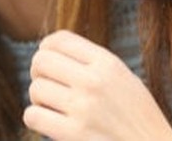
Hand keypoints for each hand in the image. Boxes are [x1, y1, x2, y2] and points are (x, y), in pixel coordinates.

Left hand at [23, 30, 171, 140]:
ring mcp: (84, 107)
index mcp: (108, 63)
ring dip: (38, 99)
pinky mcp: (74, 134)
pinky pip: (33, 116)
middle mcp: (95, 80)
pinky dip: (36, 119)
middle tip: (47, 86)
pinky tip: (48, 123)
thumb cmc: (137, 117)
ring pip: (36, 89)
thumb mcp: (124, 78)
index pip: (59, 40)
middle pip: (41, 60)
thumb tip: (50, 50)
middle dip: (38, 73)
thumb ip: (93, 63)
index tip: (49, 64)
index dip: (46, 50)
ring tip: (51, 107)